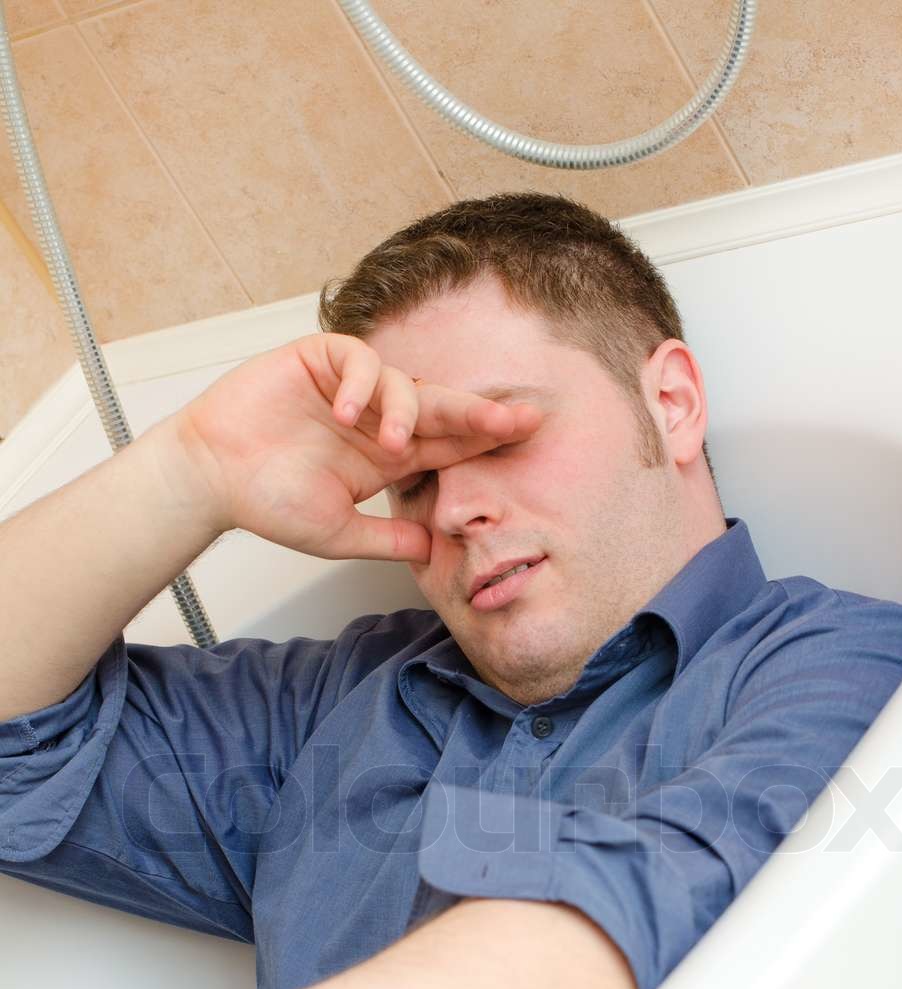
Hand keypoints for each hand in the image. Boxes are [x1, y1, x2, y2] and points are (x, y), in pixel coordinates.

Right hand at [154, 332, 542, 565]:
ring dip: (405, 411)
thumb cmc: (267, 502)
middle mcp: (377, 418)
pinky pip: (356, 358)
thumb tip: (433, 551)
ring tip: (392, 444)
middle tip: (518, 417)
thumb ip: (387, 538)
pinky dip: (360, 383)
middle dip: (480, 412)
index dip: (484, 437)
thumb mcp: (337, 533)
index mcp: (388, 455)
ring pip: (401, 383)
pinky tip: (348, 413)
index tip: (525, 435)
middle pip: (441, 407)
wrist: (210, 478)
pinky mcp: (317, 360)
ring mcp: (349, 387)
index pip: (448, 442)